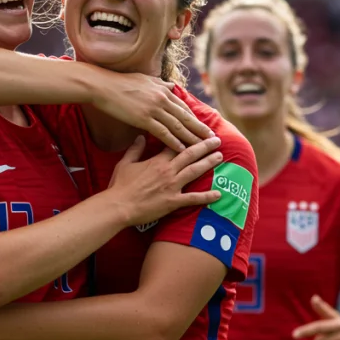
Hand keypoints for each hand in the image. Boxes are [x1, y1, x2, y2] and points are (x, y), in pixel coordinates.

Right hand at [92, 72, 213, 151]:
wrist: (103, 86)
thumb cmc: (121, 82)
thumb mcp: (145, 79)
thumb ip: (160, 84)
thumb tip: (171, 85)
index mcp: (163, 90)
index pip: (183, 107)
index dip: (195, 118)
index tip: (205, 126)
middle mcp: (162, 99)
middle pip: (185, 117)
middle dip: (200, 129)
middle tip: (212, 139)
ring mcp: (154, 109)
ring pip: (178, 126)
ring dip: (191, 137)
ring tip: (202, 147)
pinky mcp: (144, 118)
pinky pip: (163, 132)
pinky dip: (174, 141)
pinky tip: (182, 149)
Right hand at [106, 135, 222, 227]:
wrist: (119, 206)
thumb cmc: (120, 186)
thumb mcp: (125, 163)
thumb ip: (135, 149)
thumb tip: (141, 137)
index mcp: (157, 161)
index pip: (176, 145)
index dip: (188, 138)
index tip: (197, 132)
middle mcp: (168, 171)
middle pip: (190, 155)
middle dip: (205, 146)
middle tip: (217, 140)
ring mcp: (172, 186)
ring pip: (195, 171)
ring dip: (209, 163)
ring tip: (220, 157)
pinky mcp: (173, 201)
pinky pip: (193, 198)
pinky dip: (206, 196)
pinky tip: (218, 194)